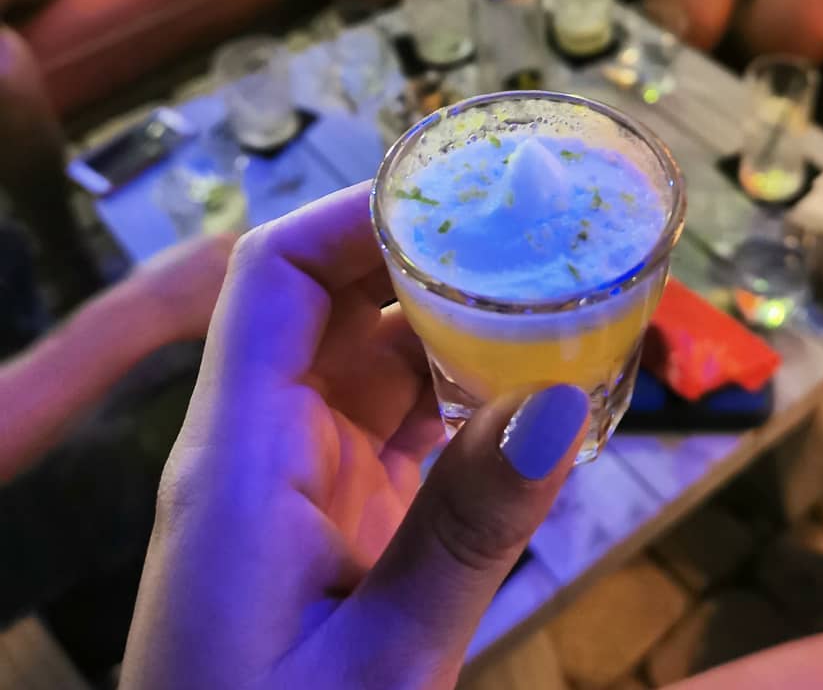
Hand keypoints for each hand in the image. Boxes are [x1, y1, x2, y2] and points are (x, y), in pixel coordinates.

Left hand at [120, 184, 587, 689]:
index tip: (459, 198)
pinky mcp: (343, 514)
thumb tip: (564, 403)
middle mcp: (265, 444)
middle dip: (428, 259)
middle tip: (531, 235)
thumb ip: (466, 533)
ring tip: (550, 295)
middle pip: (335, 304)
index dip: (356, 216)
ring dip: (458, 326)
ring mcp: (304, 478)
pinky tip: (532, 390)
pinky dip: (465, 396)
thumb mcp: (379, 664)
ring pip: (377, 361)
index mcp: (240, 455)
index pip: (277, 278)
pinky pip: (403, 423)